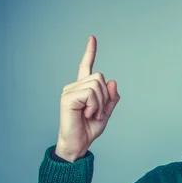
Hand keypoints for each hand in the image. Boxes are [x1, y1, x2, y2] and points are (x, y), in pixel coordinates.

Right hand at [56, 35, 120, 161]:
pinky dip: (94, 106)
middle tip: (96, 113)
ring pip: (97, 85)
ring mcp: (69, 91)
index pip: (86, 66)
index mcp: (82, 89)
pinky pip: (91, 94)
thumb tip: (113, 81)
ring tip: (91, 115)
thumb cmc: (89, 129)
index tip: (92, 38)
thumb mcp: (106, 113)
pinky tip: (86, 115)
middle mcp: (74, 86)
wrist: (78, 144)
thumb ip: (110, 98)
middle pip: (100, 77)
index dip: (90, 52)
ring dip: (100, 104)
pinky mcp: (68, 97)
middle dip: (105, 97)